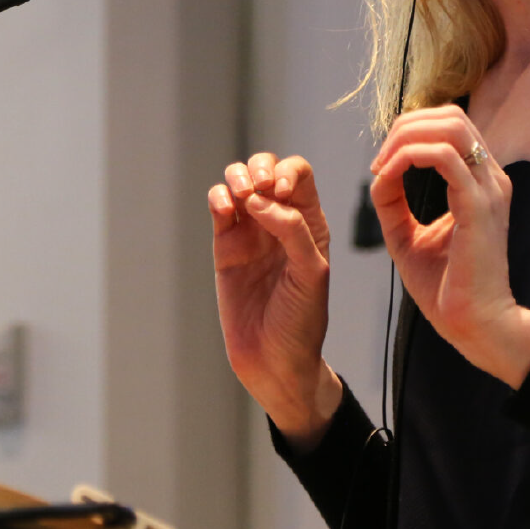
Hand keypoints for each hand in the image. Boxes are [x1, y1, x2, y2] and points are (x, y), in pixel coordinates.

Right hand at [208, 153, 341, 447]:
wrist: (274, 361)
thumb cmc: (302, 320)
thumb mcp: (311, 273)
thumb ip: (292, 230)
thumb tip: (260, 198)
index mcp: (308, 223)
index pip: (299, 174)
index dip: (288, 172)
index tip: (280, 192)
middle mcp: (278, 220)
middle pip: (267, 168)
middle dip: (260, 168)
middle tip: (259, 190)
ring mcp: (250, 231)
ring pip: (239, 181)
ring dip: (236, 176)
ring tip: (239, 196)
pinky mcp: (225, 246)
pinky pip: (218, 207)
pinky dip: (217, 198)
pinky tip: (223, 210)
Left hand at [370, 106, 529, 387]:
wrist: (474, 325)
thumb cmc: (448, 286)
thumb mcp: (409, 235)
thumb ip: (393, 201)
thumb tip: (379, 172)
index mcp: (479, 181)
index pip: (450, 125)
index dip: (410, 130)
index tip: (381, 163)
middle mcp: (489, 177)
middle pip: (451, 115)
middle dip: (406, 125)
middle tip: (379, 158)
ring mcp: (488, 188)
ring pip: (449, 127)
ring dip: (405, 139)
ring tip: (382, 166)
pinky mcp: (479, 205)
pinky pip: (443, 158)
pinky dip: (409, 158)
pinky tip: (389, 177)